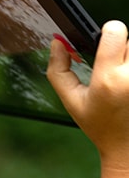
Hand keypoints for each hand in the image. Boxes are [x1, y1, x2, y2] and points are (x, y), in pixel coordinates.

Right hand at [47, 21, 128, 168]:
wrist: (127, 147)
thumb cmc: (100, 126)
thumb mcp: (72, 101)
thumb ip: (59, 70)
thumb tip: (57, 42)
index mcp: (109, 80)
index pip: (115, 30)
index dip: (107, 33)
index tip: (103, 44)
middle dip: (120, 50)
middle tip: (114, 71)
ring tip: (123, 79)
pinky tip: (127, 85)